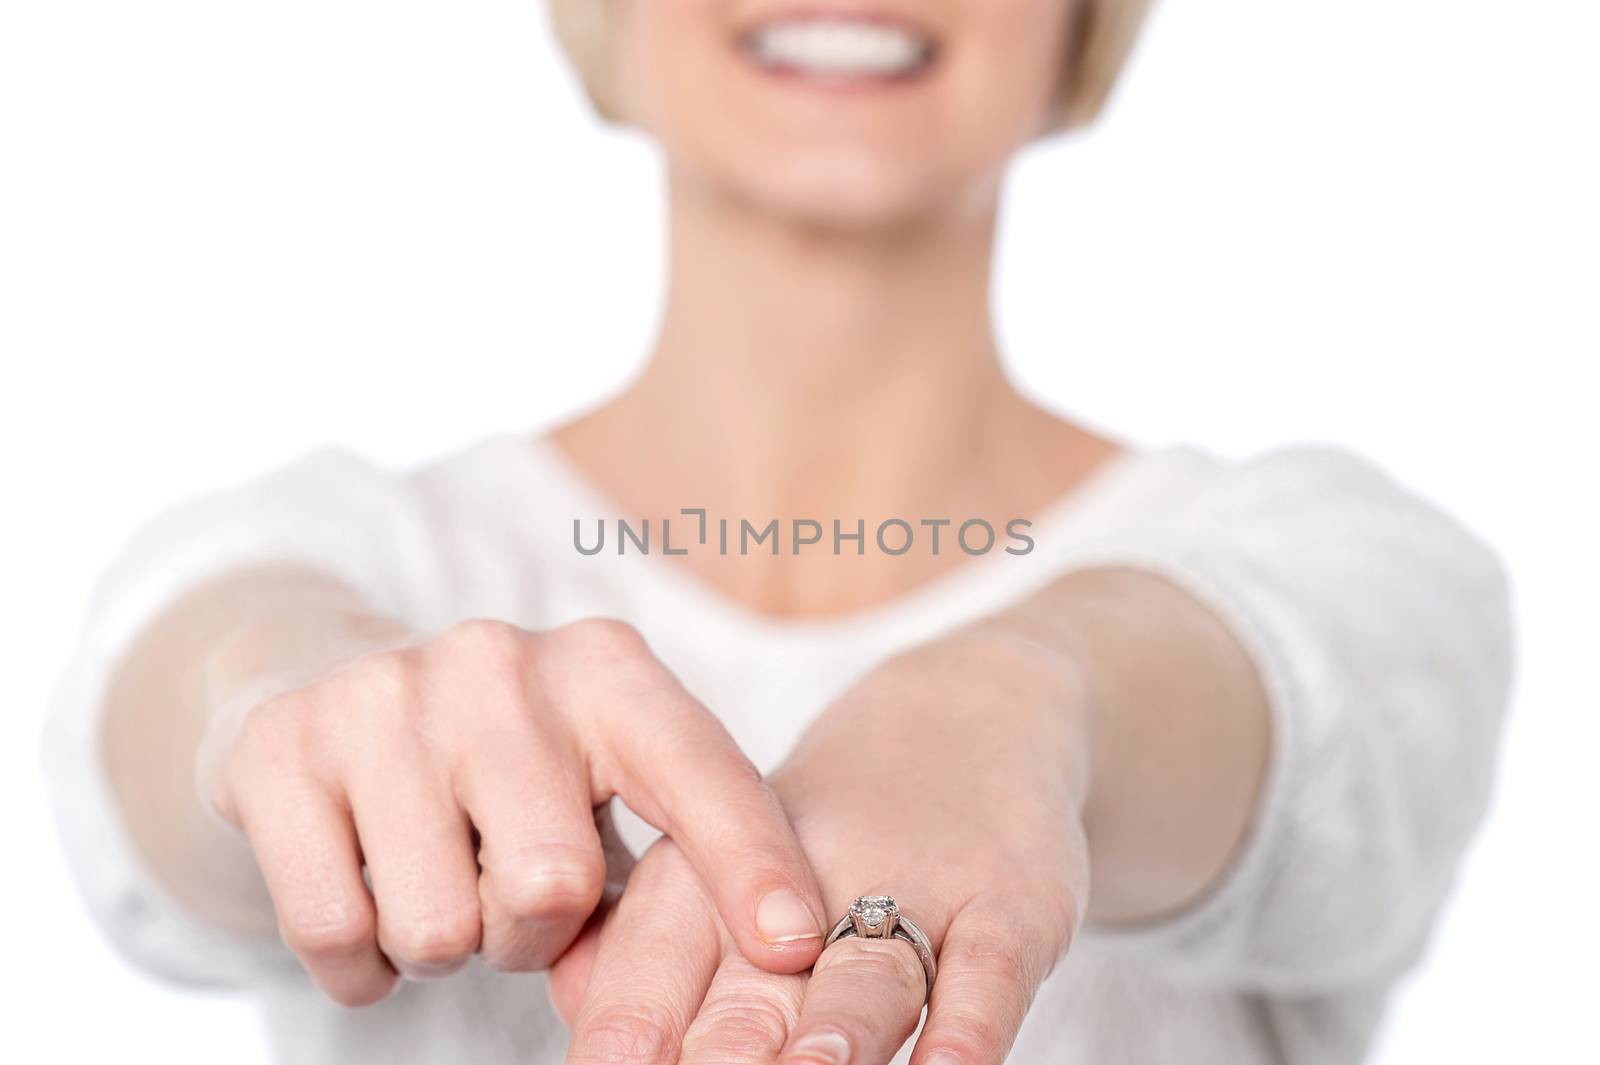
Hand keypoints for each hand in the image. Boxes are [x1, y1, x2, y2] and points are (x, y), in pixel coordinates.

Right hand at [197, 616, 825, 1005]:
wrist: (333, 693)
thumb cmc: (508, 766)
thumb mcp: (599, 786)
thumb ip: (661, 869)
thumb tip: (754, 967)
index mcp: (606, 669)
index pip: (698, 771)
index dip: (751, 864)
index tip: (795, 948)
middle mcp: (499, 662)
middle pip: (551, 885)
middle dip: (533, 936)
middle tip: (505, 899)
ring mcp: (383, 696)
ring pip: (438, 926)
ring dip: (445, 947)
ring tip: (439, 883)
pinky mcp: (281, 747)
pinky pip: (333, 931)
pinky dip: (359, 964)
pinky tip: (369, 899)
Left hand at [552, 634, 1089, 1063]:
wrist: (972, 716)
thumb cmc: (827, 844)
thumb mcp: (734, 882)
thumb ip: (652, 970)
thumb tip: (591, 1033)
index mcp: (717, 873)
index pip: (655, 953)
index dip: (628, 1023)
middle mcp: (807, 877)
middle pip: (751, 979)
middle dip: (720, 1049)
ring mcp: (918, 886)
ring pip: (867, 976)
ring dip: (834, 1035)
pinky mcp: (1011, 900)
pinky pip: (989, 970)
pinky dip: (968, 1025)